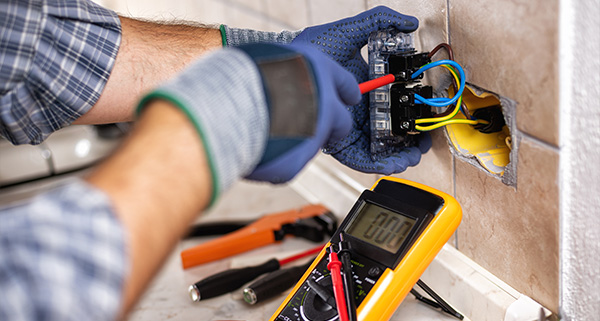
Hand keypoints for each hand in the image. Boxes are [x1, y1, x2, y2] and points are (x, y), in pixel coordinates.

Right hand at [239, 43, 361, 181]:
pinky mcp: (295, 163)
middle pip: (342, 123)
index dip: (346, 92)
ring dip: (294, 141)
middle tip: (313, 126)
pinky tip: (253, 146)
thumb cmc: (242, 74)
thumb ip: (286, 73)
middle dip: (332, 126)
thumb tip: (283, 84)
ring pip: (310, 144)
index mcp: (319, 72)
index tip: (350, 97)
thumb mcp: (271, 59)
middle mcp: (325, 106)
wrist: (230, 104)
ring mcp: (313, 137)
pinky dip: (273, 158)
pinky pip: (287, 163)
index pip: (345, 84)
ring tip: (262, 131)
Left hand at [292, 6, 431, 173]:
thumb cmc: (310, 52)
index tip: (425, 114)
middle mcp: (357, 111)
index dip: (409, 112)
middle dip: (409, 139)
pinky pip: (361, 159)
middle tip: (424, 141)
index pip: (392, 105)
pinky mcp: (337, 144)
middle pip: (389, 130)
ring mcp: (348, 128)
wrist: (286, 71)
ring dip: (399, 155)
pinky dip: (379, 163)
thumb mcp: (348, 32)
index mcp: (363, 89)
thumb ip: (379, 22)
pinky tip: (394, 162)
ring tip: (413, 156)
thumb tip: (410, 23)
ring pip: (378, 148)